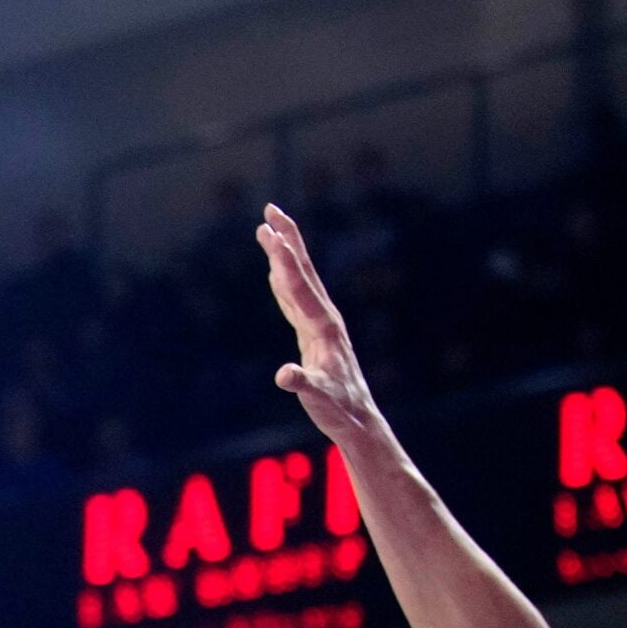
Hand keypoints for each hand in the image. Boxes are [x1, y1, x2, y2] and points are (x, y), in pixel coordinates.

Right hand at [256, 203, 382, 441]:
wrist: (358, 419)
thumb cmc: (339, 409)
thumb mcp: (318, 399)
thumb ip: (301, 384)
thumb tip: (283, 376)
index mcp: (324, 328)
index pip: (300, 288)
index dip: (284, 262)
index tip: (272, 234)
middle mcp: (324, 318)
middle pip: (302, 271)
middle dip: (287, 238)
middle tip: (271, 209)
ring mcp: (319, 324)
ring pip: (298, 280)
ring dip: (283, 254)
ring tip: (268, 228)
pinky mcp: (314, 334)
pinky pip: (294, 298)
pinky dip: (283, 279)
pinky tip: (274, 270)